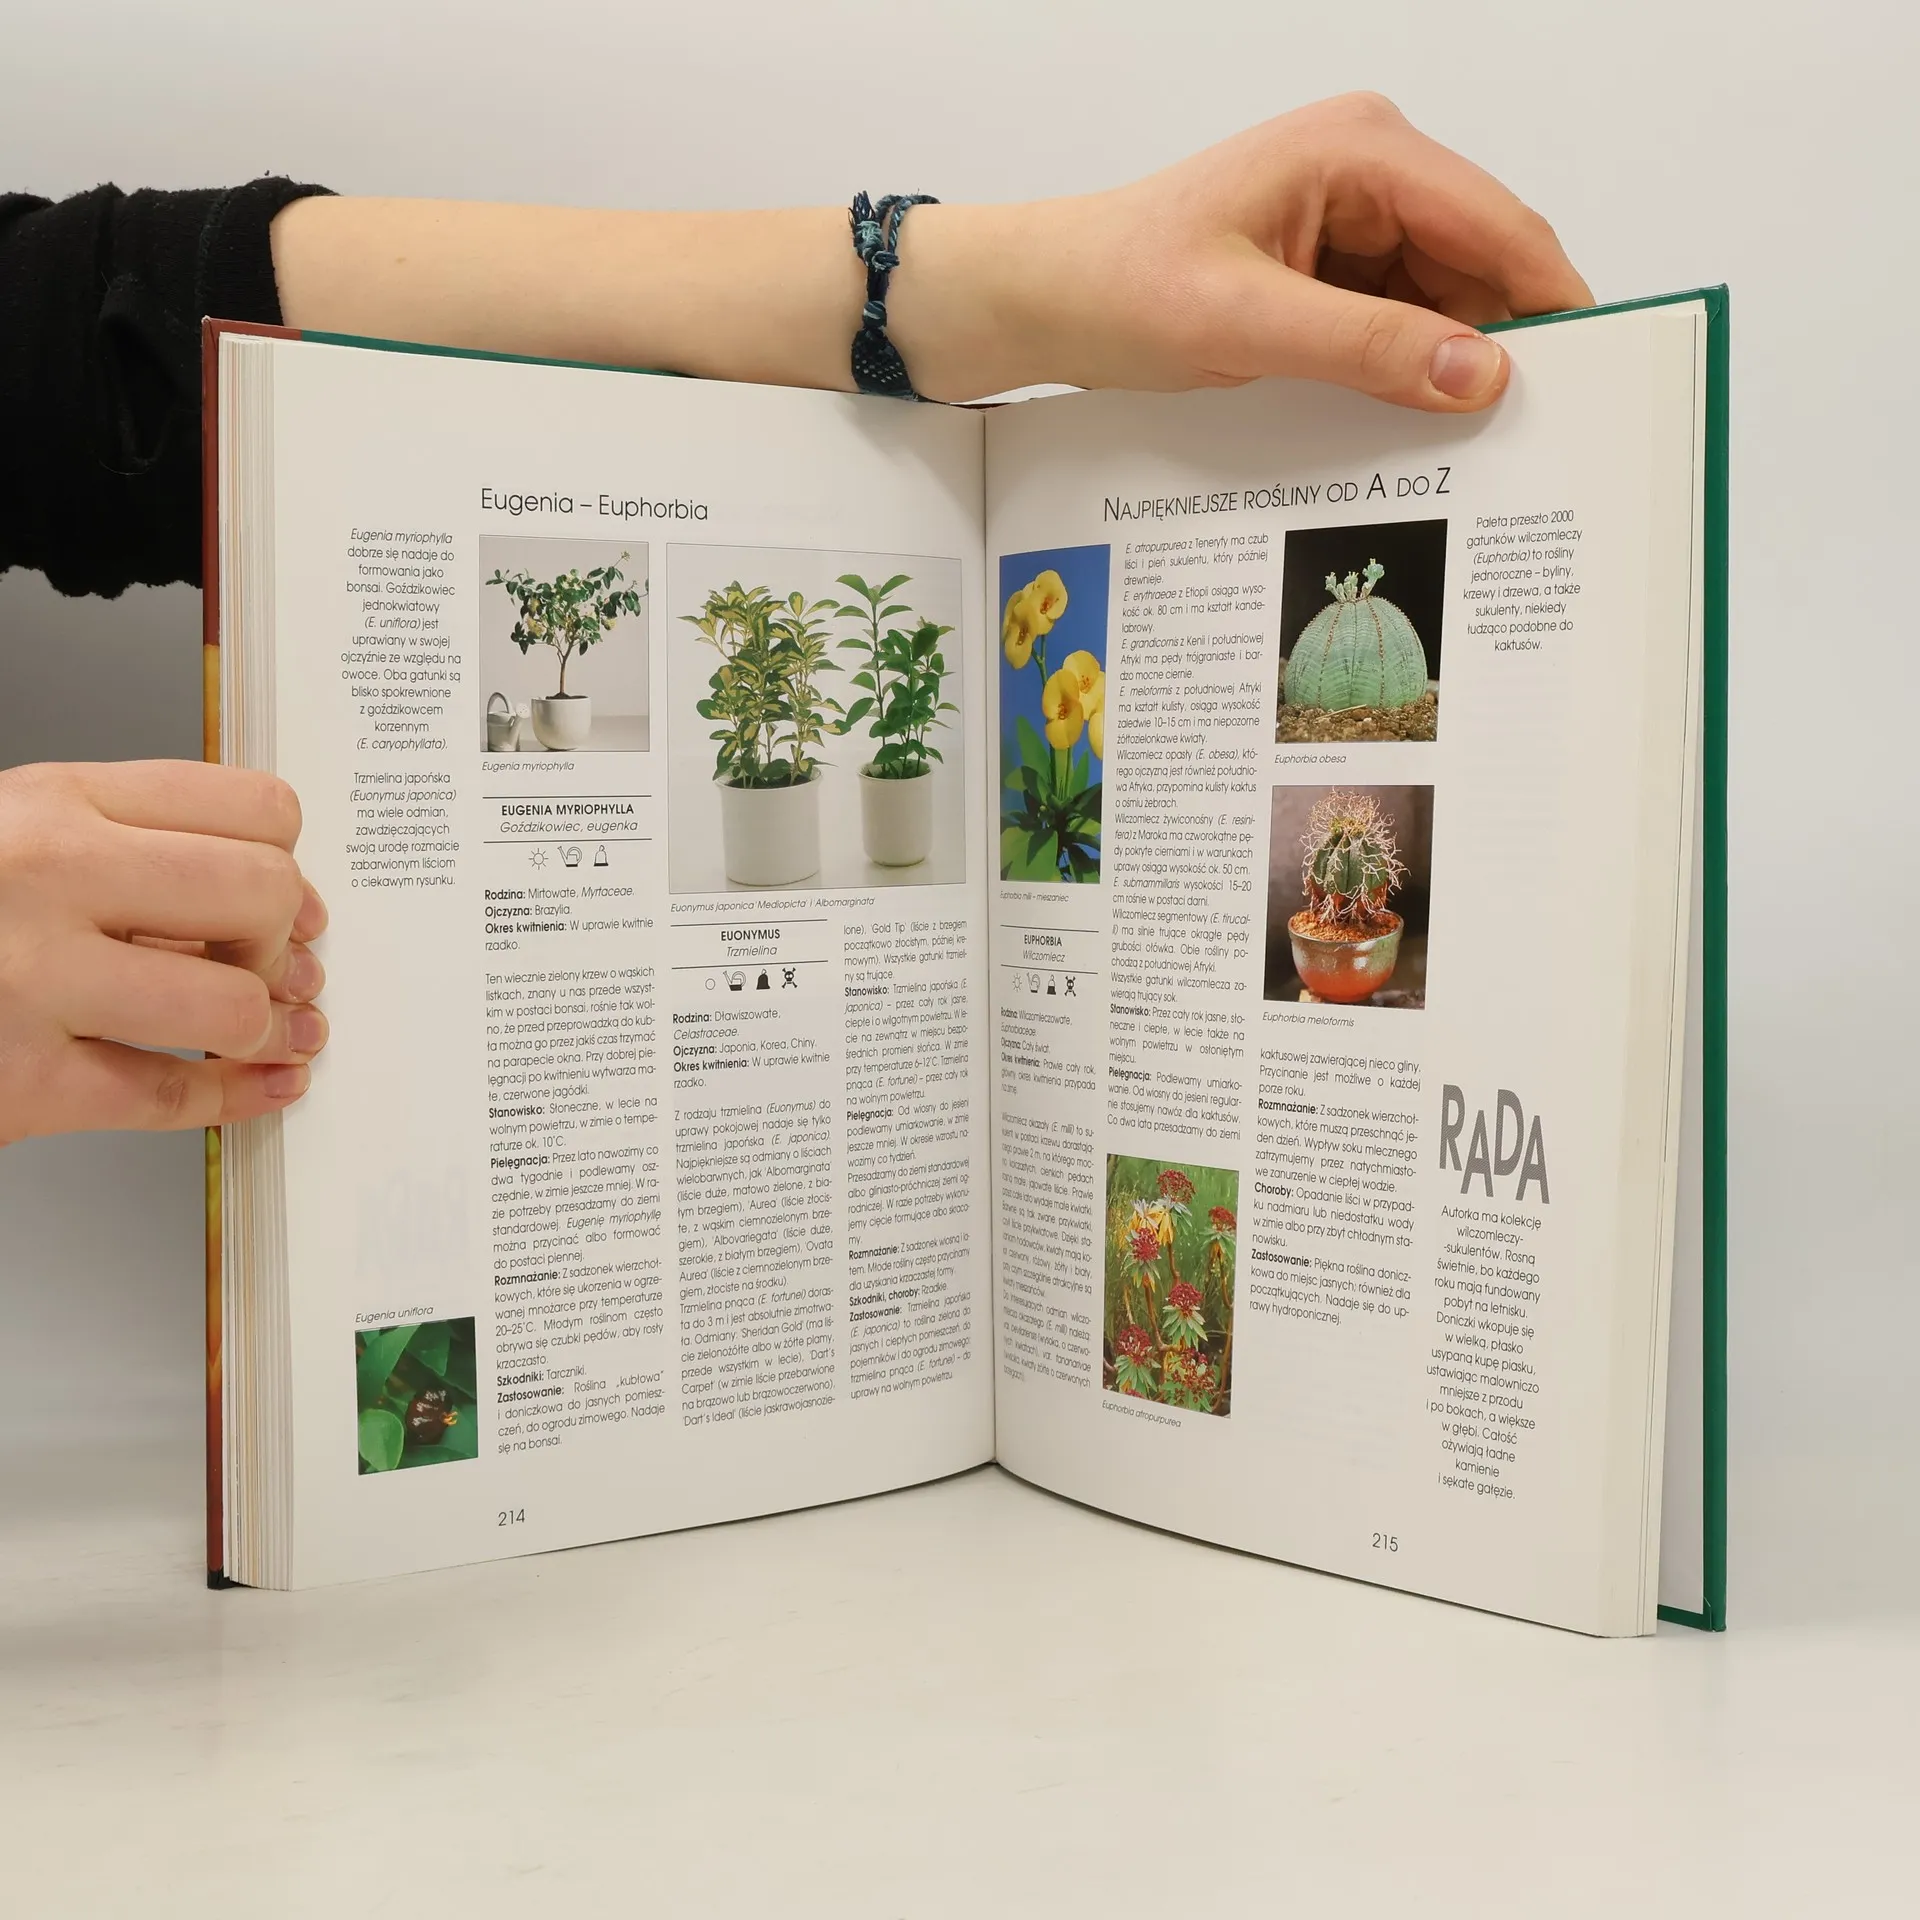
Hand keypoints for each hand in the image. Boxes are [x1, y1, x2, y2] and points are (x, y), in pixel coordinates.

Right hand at [0, 760, 329, 1145]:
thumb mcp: (17, 837)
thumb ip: (127, 850)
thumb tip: (269, 903)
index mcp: (54, 803)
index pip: (247, 806)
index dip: (287, 860)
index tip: (289, 896)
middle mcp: (50, 878)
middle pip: (260, 895)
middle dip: (281, 940)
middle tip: (271, 963)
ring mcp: (34, 981)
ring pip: (230, 1004)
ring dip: (260, 1026)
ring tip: (254, 1027)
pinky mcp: (23, 1081)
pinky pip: (171, 1095)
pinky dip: (236, 1096)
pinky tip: (259, 1084)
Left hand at [272, 94, 1587, 408]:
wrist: (1023, 298)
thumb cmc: (1109, 285)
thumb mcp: (1243, 324)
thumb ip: (1371, 347)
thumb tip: (1488, 375)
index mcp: (1364, 150)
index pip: (1502, 229)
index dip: (1557, 308)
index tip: (1598, 390)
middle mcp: (1368, 172)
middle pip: (1483, 267)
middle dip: (1509, 349)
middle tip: (1542, 448)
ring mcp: (1346, 223)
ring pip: (1441, 305)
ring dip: (1454, 372)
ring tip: (1482, 457)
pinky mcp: (1318, 273)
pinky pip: (1391, 326)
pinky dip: (1404, 376)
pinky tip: (1413, 437)